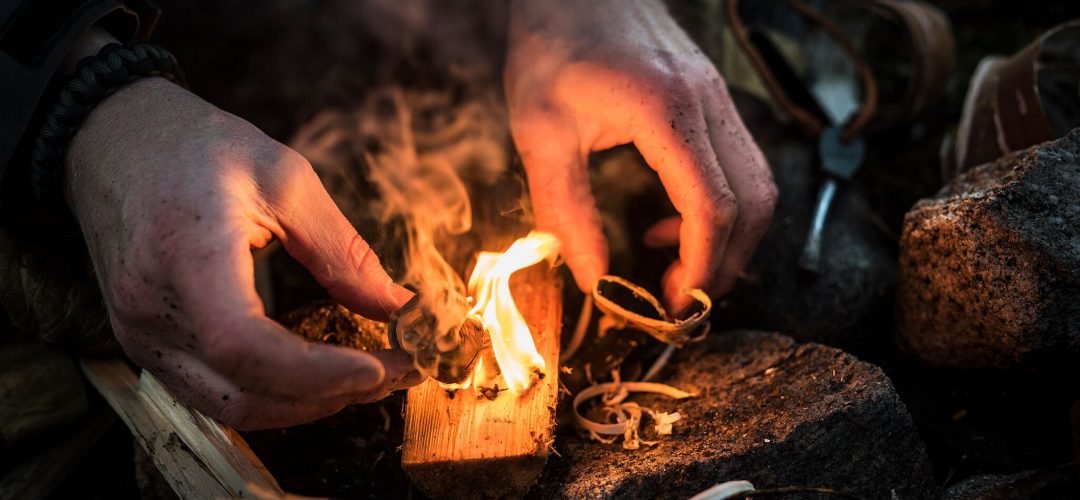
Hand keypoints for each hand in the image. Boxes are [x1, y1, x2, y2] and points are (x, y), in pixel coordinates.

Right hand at [66, 77, 419, 428]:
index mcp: (185, 253)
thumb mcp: (285, 178)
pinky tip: (319, 374)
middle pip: (243, 393)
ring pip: (230, 408)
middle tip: (397, 371)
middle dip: (331, 395)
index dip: (316, 372)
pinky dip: (274, 396)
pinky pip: (213, 394)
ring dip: (307, 405)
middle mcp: (151, 308)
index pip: (243, 345)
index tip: (379, 366)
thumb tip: (399, 307)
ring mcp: (139, 336)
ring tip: (368, 376)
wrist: (114, 143)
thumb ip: (341, 251)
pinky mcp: (144, 346)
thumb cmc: (197, 149)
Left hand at [505, 0, 775, 313]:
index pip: (713, 207)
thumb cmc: (552, 47)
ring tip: (676, 267)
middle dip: (724, 264)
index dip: (701, 267)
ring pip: (758, 185)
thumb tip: (594, 279)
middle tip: (680, 301)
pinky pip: (740, 165)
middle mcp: (708, 103)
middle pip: (752, 203)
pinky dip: (721, 207)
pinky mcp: (713, 98)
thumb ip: (567, 211)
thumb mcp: (541, 134)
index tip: (673, 306)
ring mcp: (719, 97)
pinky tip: (671, 221)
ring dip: (729, 239)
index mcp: (667, 112)